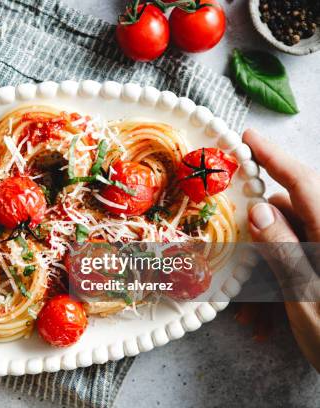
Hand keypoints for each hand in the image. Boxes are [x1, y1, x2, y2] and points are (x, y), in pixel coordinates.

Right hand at [244, 129, 319, 371]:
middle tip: (231, 251)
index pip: (303, 184)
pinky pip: (303, 262)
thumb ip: (284, 251)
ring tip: (251, 312)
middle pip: (293, 214)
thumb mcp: (306, 298)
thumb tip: (259, 210)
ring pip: (294, 241)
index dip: (273, 158)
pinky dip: (281, 284)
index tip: (246, 137)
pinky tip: (266, 321)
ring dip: (267, 268)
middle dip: (259, 231)